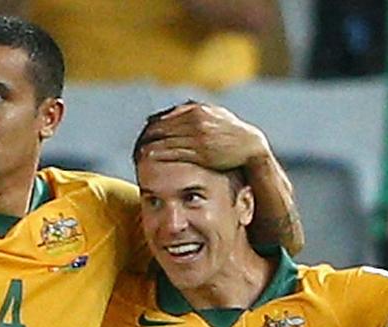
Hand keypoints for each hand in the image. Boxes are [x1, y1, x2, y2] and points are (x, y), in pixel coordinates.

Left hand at [137, 102, 271, 169]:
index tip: (143, 136)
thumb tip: (177, 108)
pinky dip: (159, 153)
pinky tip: (149, 157)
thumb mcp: (214, 115)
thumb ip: (196, 110)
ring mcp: (198, 136)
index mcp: (196, 111)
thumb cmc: (231, 134)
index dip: (151, 128)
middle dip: (146, 137)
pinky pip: (174, 151)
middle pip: (161, 128)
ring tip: (137, 153)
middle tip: (136, 146)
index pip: (165, 119)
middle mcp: (195, 120)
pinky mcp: (201, 152)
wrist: (251, 147)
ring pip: (165, 139)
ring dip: (149, 146)